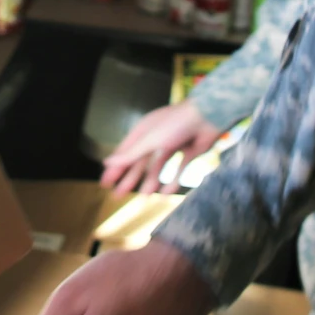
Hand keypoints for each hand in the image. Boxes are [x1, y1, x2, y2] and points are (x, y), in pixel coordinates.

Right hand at [99, 102, 222, 195]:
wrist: (208, 116)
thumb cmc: (176, 124)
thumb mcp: (150, 140)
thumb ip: (130, 154)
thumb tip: (107, 163)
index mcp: (144, 131)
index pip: (125, 152)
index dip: (115, 169)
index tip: (105, 184)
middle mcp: (157, 137)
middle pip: (140, 162)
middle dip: (129, 179)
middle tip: (118, 197)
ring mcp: (173, 144)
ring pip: (157, 167)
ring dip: (149, 182)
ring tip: (143, 197)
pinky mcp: (189, 151)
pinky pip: (178, 169)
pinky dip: (172, 181)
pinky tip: (165, 193)